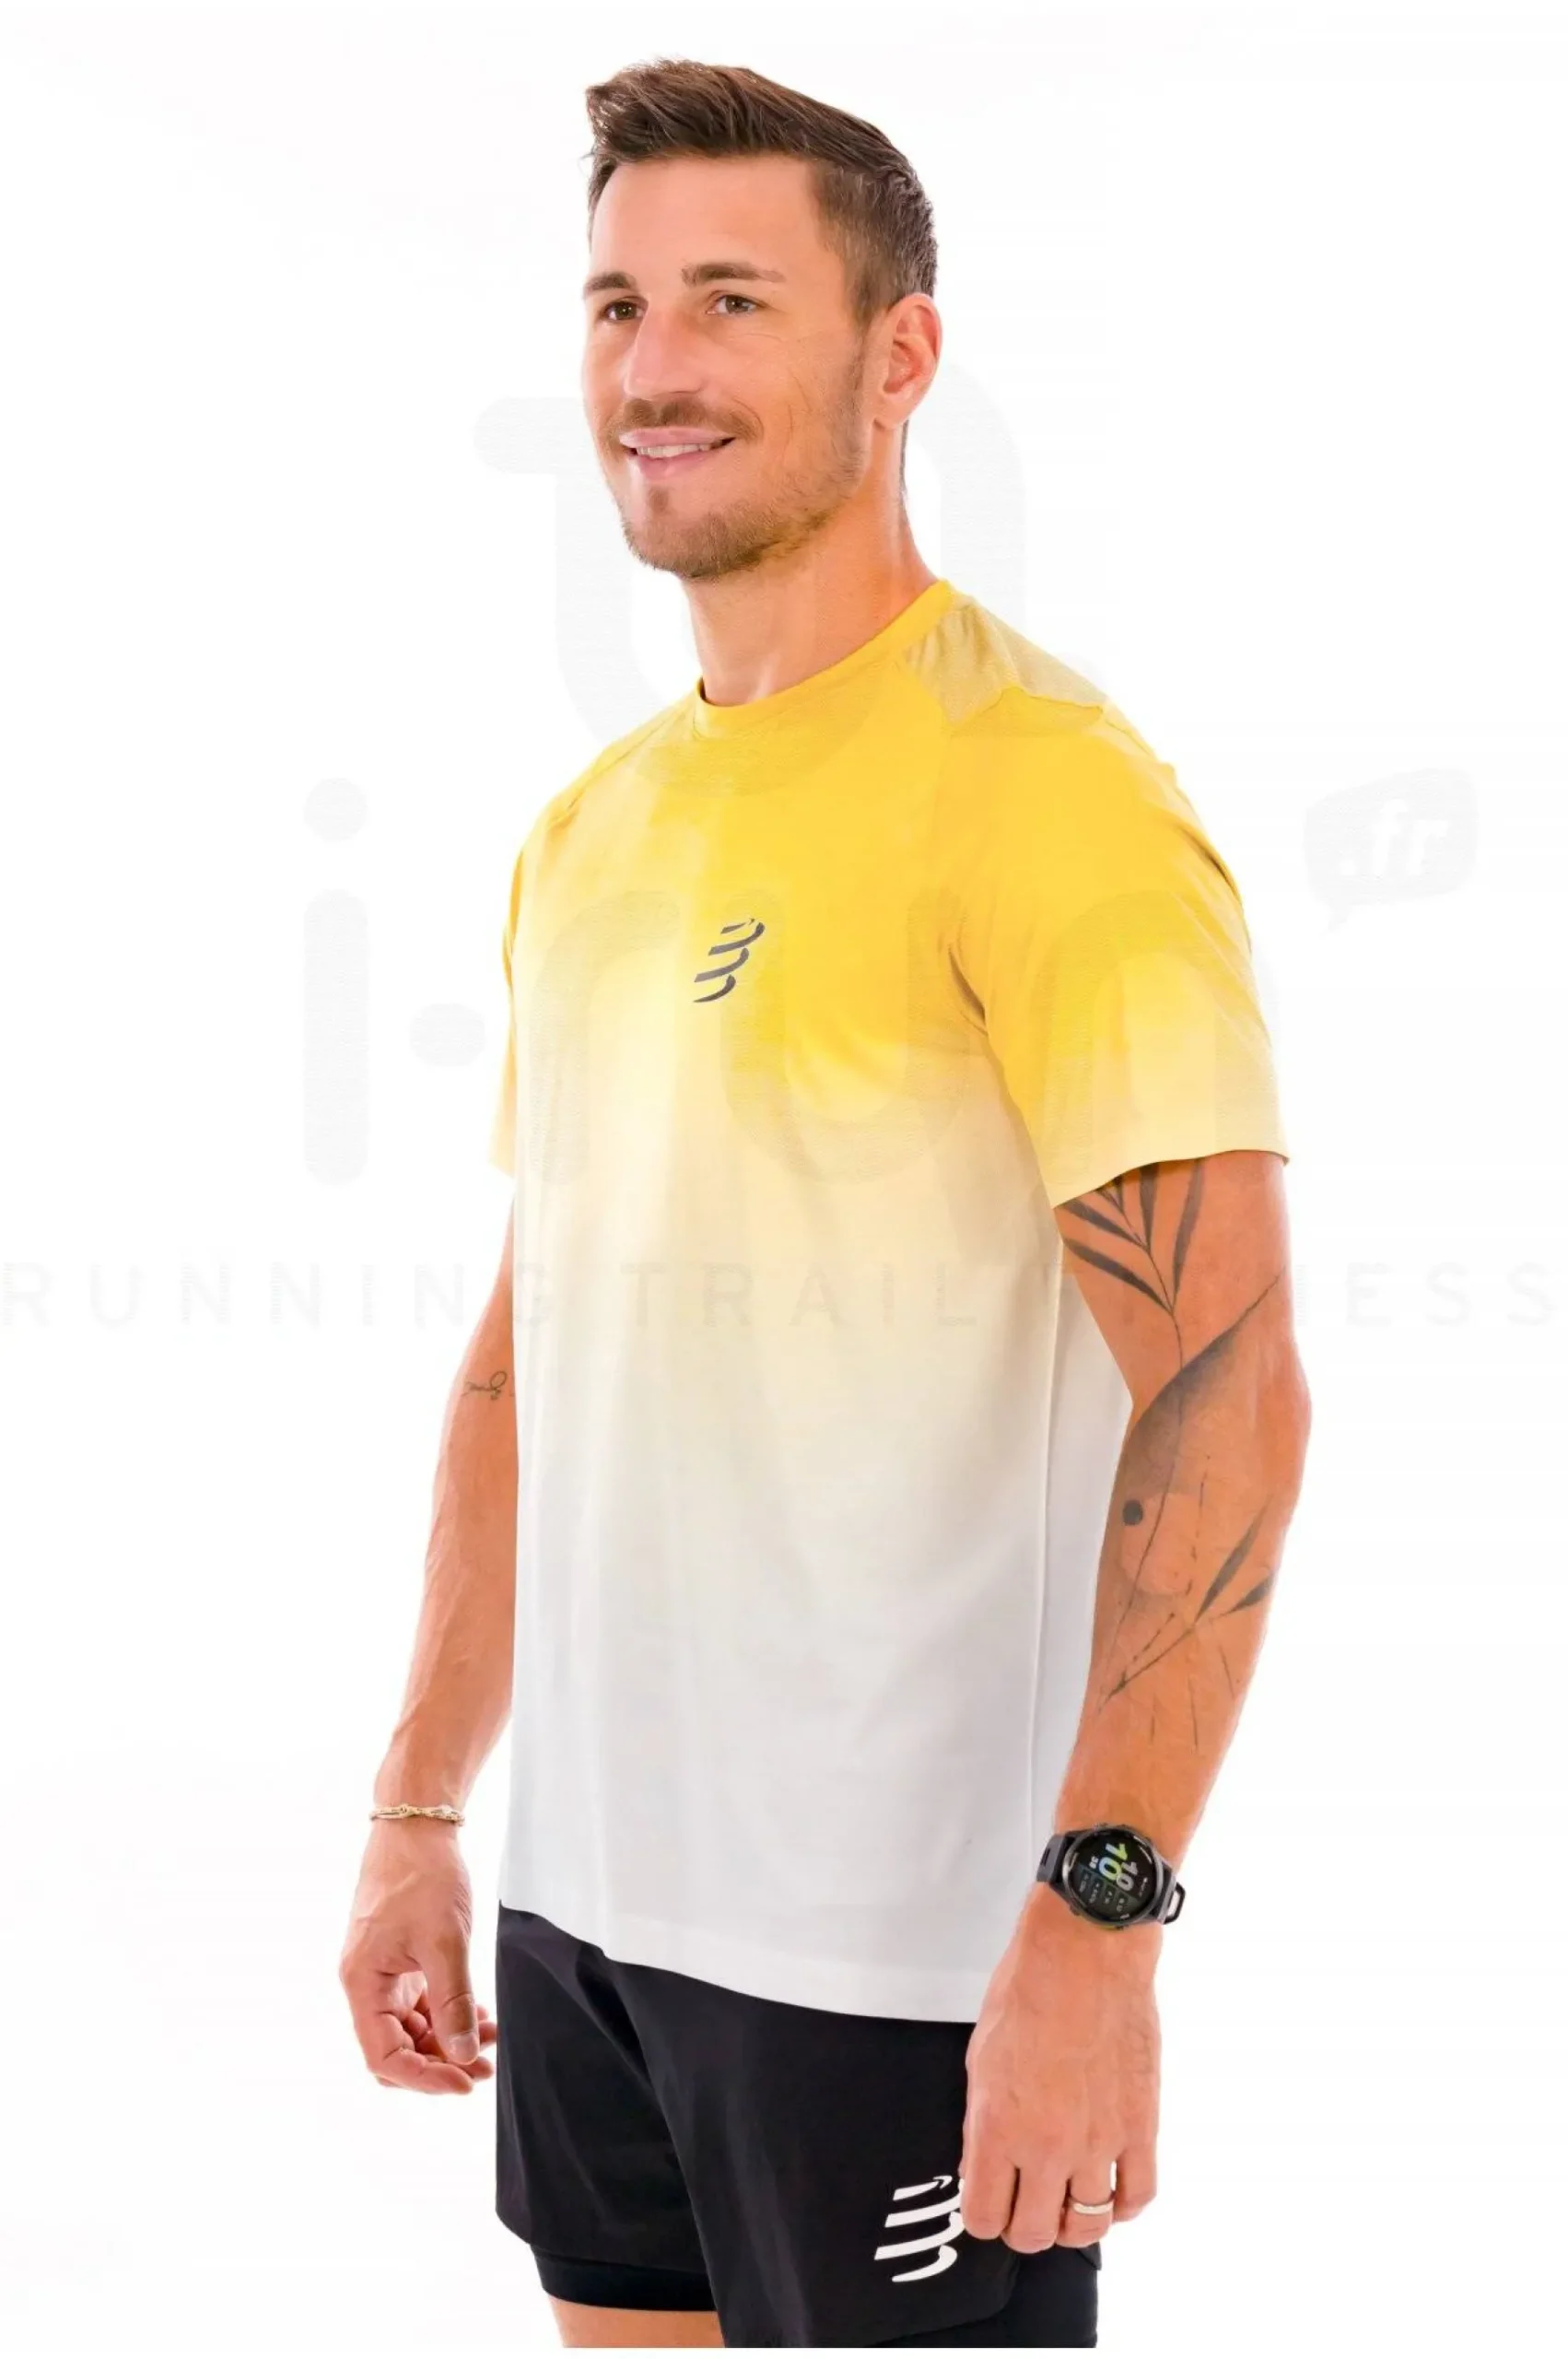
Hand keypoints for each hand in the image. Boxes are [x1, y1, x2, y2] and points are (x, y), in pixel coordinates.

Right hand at [339, 1819, 498, 2093]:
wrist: (417, 1826)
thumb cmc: (422, 1875)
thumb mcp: (445, 1941)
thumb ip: (454, 2002)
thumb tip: (463, 2055)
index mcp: (363, 1984)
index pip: (384, 2057)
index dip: (424, 2078)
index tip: (464, 2083)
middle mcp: (367, 1985)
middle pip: (396, 2050)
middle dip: (438, 2064)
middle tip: (481, 2069)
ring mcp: (384, 1975)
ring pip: (412, 2031)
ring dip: (448, 2042)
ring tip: (488, 2040)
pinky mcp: (402, 1963)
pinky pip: (422, 2006)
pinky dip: (448, 2016)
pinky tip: (479, 2018)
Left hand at [959, 1886, 1160, 2250]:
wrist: (1085, 1955)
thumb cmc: (1029, 1991)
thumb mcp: (980, 2058)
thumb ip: (982, 2122)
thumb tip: (983, 2164)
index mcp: (998, 2128)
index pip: (984, 2219)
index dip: (984, 2217)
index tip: (989, 2205)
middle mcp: (1047, 2147)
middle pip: (1035, 2234)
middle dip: (1026, 2228)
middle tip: (1027, 2207)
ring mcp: (1099, 2142)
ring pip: (1088, 2226)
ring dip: (1074, 2223)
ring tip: (1068, 2204)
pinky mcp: (1140, 2127)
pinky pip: (1137, 2195)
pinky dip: (1123, 2205)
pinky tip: (1112, 2192)